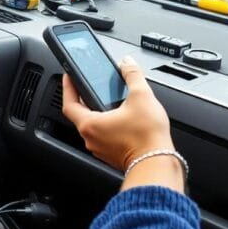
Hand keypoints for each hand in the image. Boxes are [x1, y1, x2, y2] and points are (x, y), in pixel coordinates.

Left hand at [61, 56, 172, 170]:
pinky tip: (122, 116)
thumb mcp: (141, 96)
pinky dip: (108, 124)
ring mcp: (101, 149)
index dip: (68, 87)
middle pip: (80, 114)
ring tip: (108, 98)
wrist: (159, 164)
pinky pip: (104, 135)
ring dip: (98, 111)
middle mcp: (91, 139)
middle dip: (84, 97)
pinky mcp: (112, 155)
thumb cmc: (148, 137)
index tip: (69, 76)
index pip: (69, 103)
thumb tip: (127, 63)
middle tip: (89, 84)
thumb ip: (132, 75)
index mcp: (90, 124)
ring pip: (94, 125)